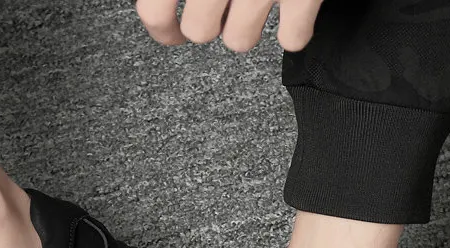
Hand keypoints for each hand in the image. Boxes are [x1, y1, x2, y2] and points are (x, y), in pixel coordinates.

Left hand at [135, 0, 322, 52]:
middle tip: (224, 3)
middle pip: (199, 31)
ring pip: (240, 41)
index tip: (170, 33)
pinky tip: (294, 6)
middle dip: (210, 20)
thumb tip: (161, 8)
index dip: (162, 28)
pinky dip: (295, 27)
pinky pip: (292, 39)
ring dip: (247, 24)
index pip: (154, 11)